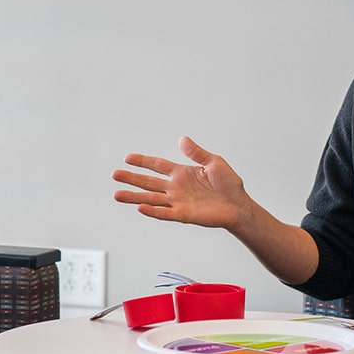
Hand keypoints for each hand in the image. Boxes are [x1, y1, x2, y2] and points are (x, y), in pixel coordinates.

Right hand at [112, 136, 251, 229]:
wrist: (239, 205)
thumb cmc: (229, 185)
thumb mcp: (214, 162)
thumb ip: (196, 153)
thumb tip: (182, 139)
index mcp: (181, 173)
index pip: (157, 166)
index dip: (143, 161)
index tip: (128, 158)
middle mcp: (176, 188)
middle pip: (148, 182)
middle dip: (131, 178)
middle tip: (115, 175)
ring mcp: (178, 202)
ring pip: (151, 199)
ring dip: (134, 197)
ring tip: (117, 195)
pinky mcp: (184, 214)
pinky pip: (165, 213)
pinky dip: (153, 211)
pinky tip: (140, 208)